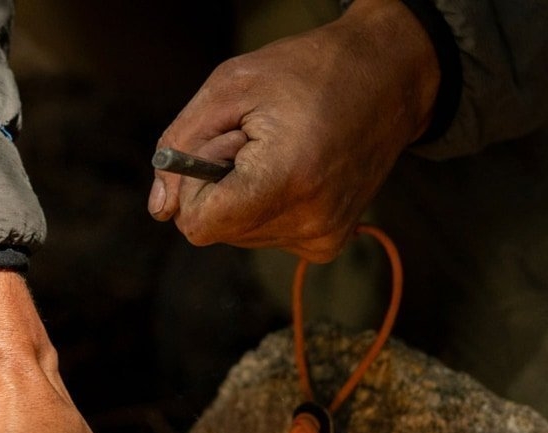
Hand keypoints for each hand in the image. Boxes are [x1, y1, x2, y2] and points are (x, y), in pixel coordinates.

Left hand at [148, 0, 439, 260]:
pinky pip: (267, 237)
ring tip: (281, 152)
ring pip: (239, 236)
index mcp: (283, 180)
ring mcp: (320, 239)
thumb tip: (160, 211)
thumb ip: (180, 148)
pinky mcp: (327, 245)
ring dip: (245, 195)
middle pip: (217, 230)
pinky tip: (297, 172)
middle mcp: (307, 221)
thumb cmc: (304, 73)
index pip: (198, 226)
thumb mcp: (227, 87)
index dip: (195, 188)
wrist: (388, 79)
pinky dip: (268, 206)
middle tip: (257, 142)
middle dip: (221, 187)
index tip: (221, 150)